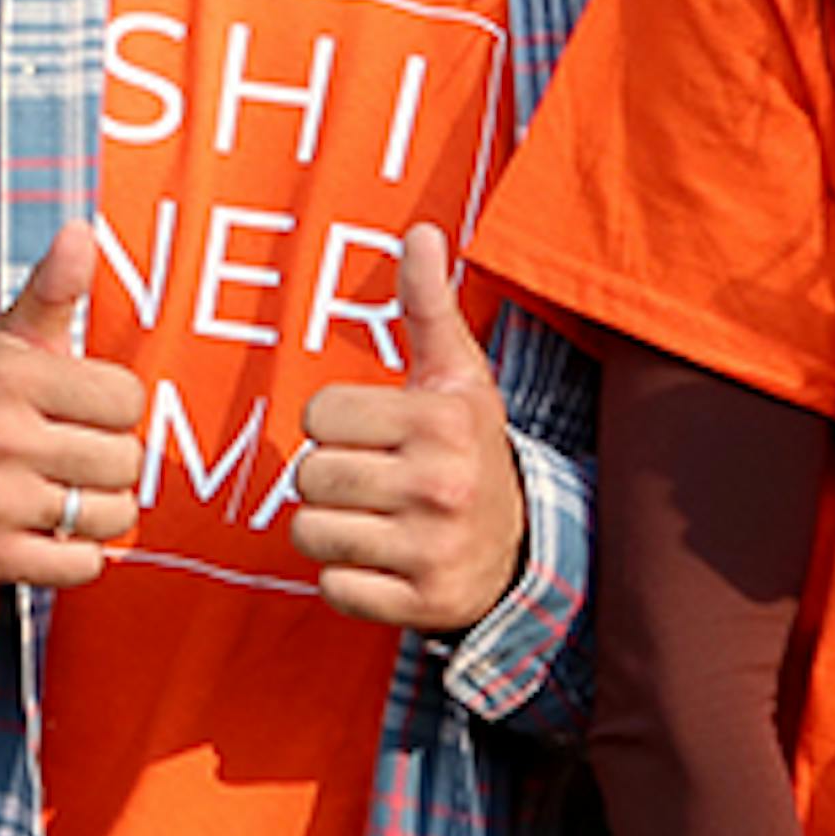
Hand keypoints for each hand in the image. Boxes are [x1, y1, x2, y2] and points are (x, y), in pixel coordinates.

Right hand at [0, 224, 146, 589]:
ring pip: (112, 516)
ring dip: (101, 509)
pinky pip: (83, 566)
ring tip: (66, 489)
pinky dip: (79, 553)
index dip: (114, 403)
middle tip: (75, 452)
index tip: (83, 406)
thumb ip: (54, 288)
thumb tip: (81, 231)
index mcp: (6, 377)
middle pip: (125, 460)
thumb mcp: (13, 341)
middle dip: (111, 458)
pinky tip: (50, 527)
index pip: (126, 397)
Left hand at [290, 226, 526, 632]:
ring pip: (310, 531)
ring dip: (330, 527)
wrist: (526, 548)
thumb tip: (420, 231)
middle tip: (370, 480)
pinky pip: (333, 587)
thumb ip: (429, 305)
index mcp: (443, 421)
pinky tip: (383, 560)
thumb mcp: (458, 375)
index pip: (319, 414)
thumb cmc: (469, 447)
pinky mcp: (423, 604)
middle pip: (308, 474)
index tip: (372, 433)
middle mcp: (441, 485)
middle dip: (327, 476)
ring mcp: (433, 549)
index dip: (334, 423)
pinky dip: (346, 578)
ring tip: (372, 518)